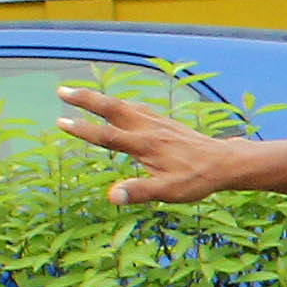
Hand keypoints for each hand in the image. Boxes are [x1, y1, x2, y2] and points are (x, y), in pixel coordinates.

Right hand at [56, 85, 241, 203]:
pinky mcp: (167, 123)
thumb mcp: (169, 192)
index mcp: (145, 145)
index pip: (107, 136)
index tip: (60, 122)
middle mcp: (149, 129)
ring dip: (101, 99)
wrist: (226, 162)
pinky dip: (122, 104)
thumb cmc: (197, 179)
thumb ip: (140, 191)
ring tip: (81, 94)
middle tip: (61, 91)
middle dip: (85, 99)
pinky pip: (139, 108)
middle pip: (112, 108)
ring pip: (125, 105)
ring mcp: (158, 123)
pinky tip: (121, 106)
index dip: (83, 130)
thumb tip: (112, 196)